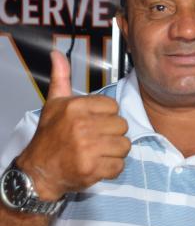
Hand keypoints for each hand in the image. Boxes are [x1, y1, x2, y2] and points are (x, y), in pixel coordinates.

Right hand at [16, 51, 130, 200]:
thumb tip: (57, 54)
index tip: (94, 123)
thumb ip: (61, 78)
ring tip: (98, 152)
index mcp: (76, 107)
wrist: (38, 171)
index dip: (106, 117)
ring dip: (114, 152)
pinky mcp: (92, 168)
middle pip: (122, 126)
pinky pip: (119, 165)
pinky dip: (111, 169)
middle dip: (112, 134)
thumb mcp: (54, 104)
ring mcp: (87, 148)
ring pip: (124, 145)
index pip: (114, 107)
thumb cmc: (49, 137)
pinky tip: (97, 165)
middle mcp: (82, 126)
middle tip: (96, 140)